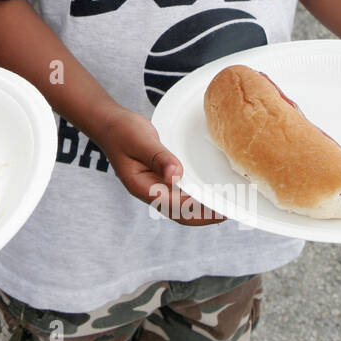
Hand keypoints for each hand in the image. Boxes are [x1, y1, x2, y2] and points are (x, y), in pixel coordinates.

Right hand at [95, 105, 225, 225]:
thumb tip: (177, 175)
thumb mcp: (141, 140)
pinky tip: (209, 190)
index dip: (199, 210)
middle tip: (231, 212)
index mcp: (142, 186)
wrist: (109, 124)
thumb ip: (159, 157)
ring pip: (182, 206)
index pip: (176, 206)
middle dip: (205, 216)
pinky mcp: (159, 179)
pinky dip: (196, 195)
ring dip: (202, 208)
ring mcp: (154, 187)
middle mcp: (149, 191)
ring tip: (226, 205)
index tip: (221, 209)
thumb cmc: (122, 130)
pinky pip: (180, 193)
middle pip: (181, 214)